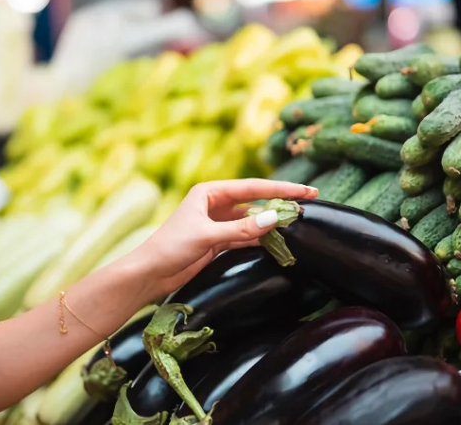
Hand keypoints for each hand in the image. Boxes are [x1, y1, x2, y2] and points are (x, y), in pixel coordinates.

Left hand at [127, 179, 317, 297]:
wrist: (149, 273)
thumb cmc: (171, 247)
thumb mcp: (207, 236)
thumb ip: (242, 229)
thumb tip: (275, 219)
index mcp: (210, 192)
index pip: (253, 188)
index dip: (281, 189)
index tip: (307, 191)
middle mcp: (214, 204)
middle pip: (255, 201)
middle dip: (281, 202)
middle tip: (311, 201)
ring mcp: (217, 223)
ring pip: (252, 220)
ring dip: (272, 222)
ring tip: (299, 222)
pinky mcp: (217, 242)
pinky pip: (245, 237)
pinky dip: (261, 239)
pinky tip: (279, 240)